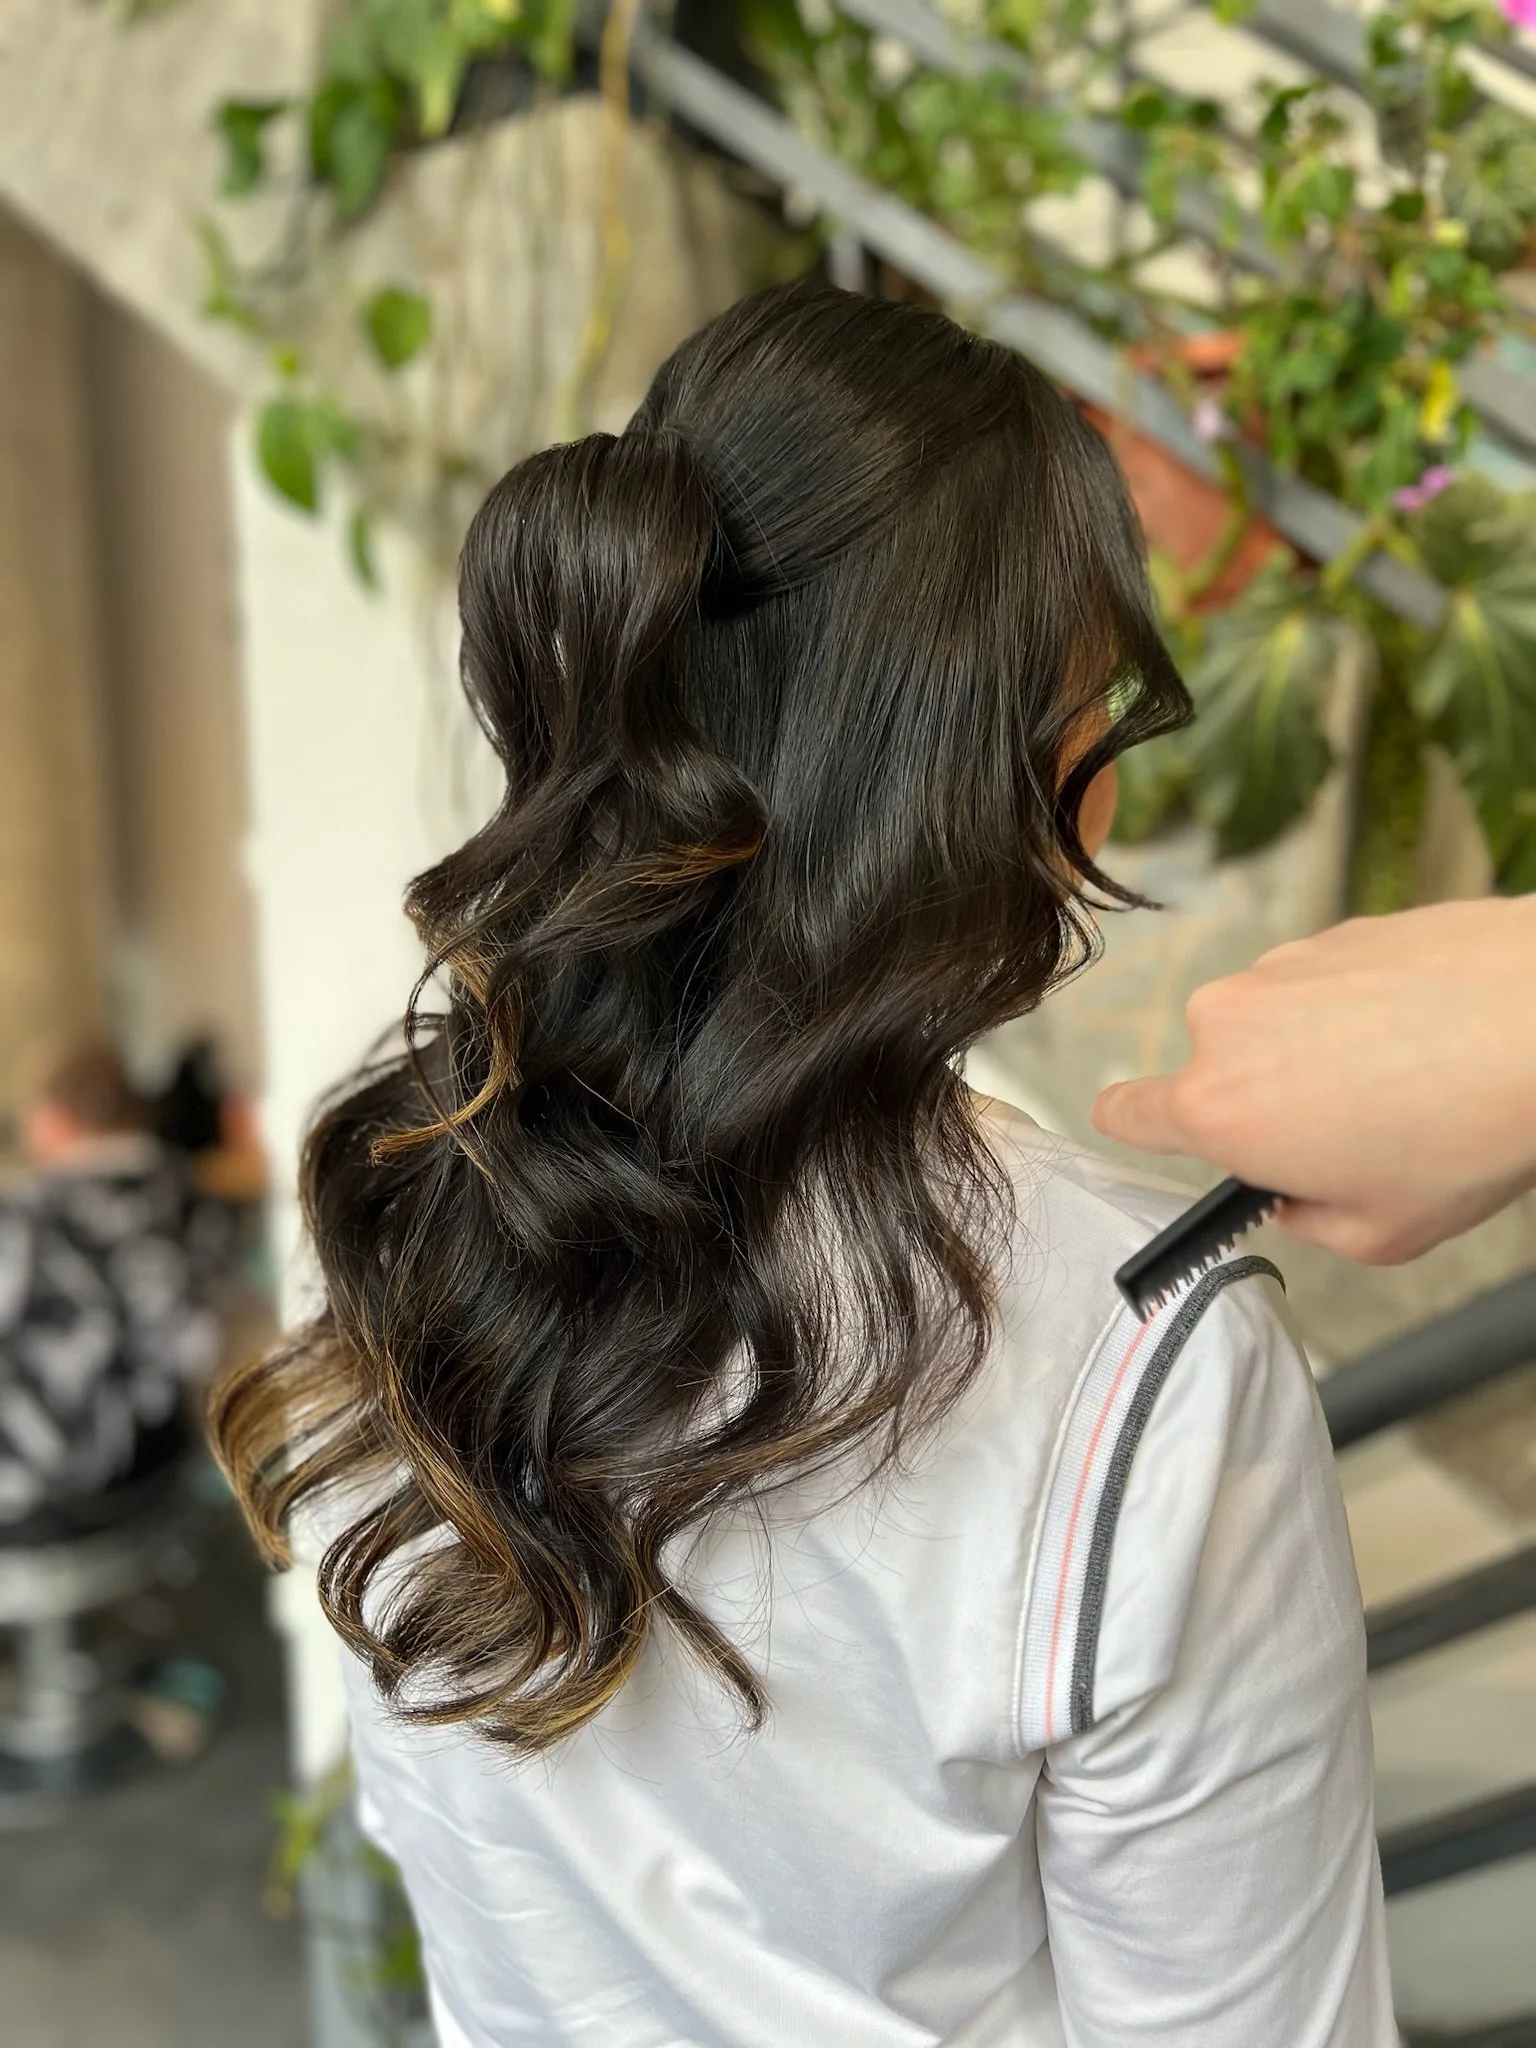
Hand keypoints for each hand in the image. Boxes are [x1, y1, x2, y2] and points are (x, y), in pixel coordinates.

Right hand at [1091, 898, 1535, 1263]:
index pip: (1124, 1113)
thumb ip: (1309, 1222)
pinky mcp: (1335, 932)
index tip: (1164, 1132)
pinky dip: (1363, 1011)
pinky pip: (1326, 987)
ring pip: (1277, 1027)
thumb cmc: (1468, 1127)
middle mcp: (1228, 1024)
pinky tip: (1428, 1036)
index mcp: (1219, 1109)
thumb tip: (1301, 1194)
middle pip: (1219, 1072)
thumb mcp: (1382, 1233)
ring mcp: (1279, 969)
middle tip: (1353, 1134)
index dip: (1141, 1127)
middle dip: (1270, 1103)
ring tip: (1408, 1083)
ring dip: (1319, 1055)